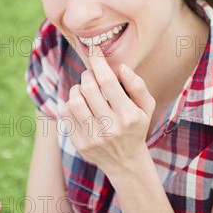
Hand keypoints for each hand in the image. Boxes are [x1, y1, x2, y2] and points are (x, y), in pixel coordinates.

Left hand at [60, 47, 155, 175]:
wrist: (125, 162)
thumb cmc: (136, 126)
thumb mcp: (146, 107)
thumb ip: (137, 85)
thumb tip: (121, 67)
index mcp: (128, 115)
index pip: (108, 81)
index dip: (98, 62)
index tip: (94, 51)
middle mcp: (110, 127)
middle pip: (88, 88)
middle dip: (87, 75)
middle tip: (91, 76)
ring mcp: (93, 137)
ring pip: (74, 100)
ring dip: (77, 88)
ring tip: (84, 90)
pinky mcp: (79, 143)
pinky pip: (66, 114)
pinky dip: (70, 103)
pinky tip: (79, 105)